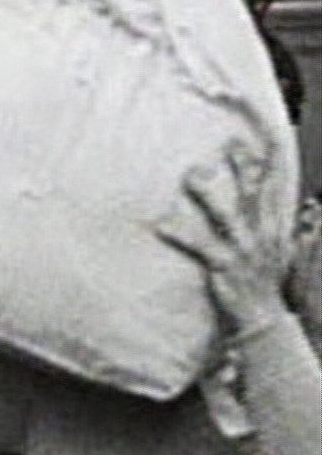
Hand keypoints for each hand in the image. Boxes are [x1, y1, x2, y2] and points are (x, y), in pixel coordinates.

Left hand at [157, 140, 293, 338]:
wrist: (262, 319)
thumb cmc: (262, 282)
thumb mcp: (277, 249)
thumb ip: (277, 224)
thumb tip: (293, 205)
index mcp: (274, 227)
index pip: (274, 186)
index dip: (269, 160)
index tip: (259, 135)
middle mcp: (263, 234)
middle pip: (255, 192)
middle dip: (244, 165)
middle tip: (228, 142)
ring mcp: (244, 250)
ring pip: (228, 214)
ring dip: (209, 193)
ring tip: (190, 175)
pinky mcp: (224, 267)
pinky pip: (200, 246)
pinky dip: (179, 233)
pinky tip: (160, 224)